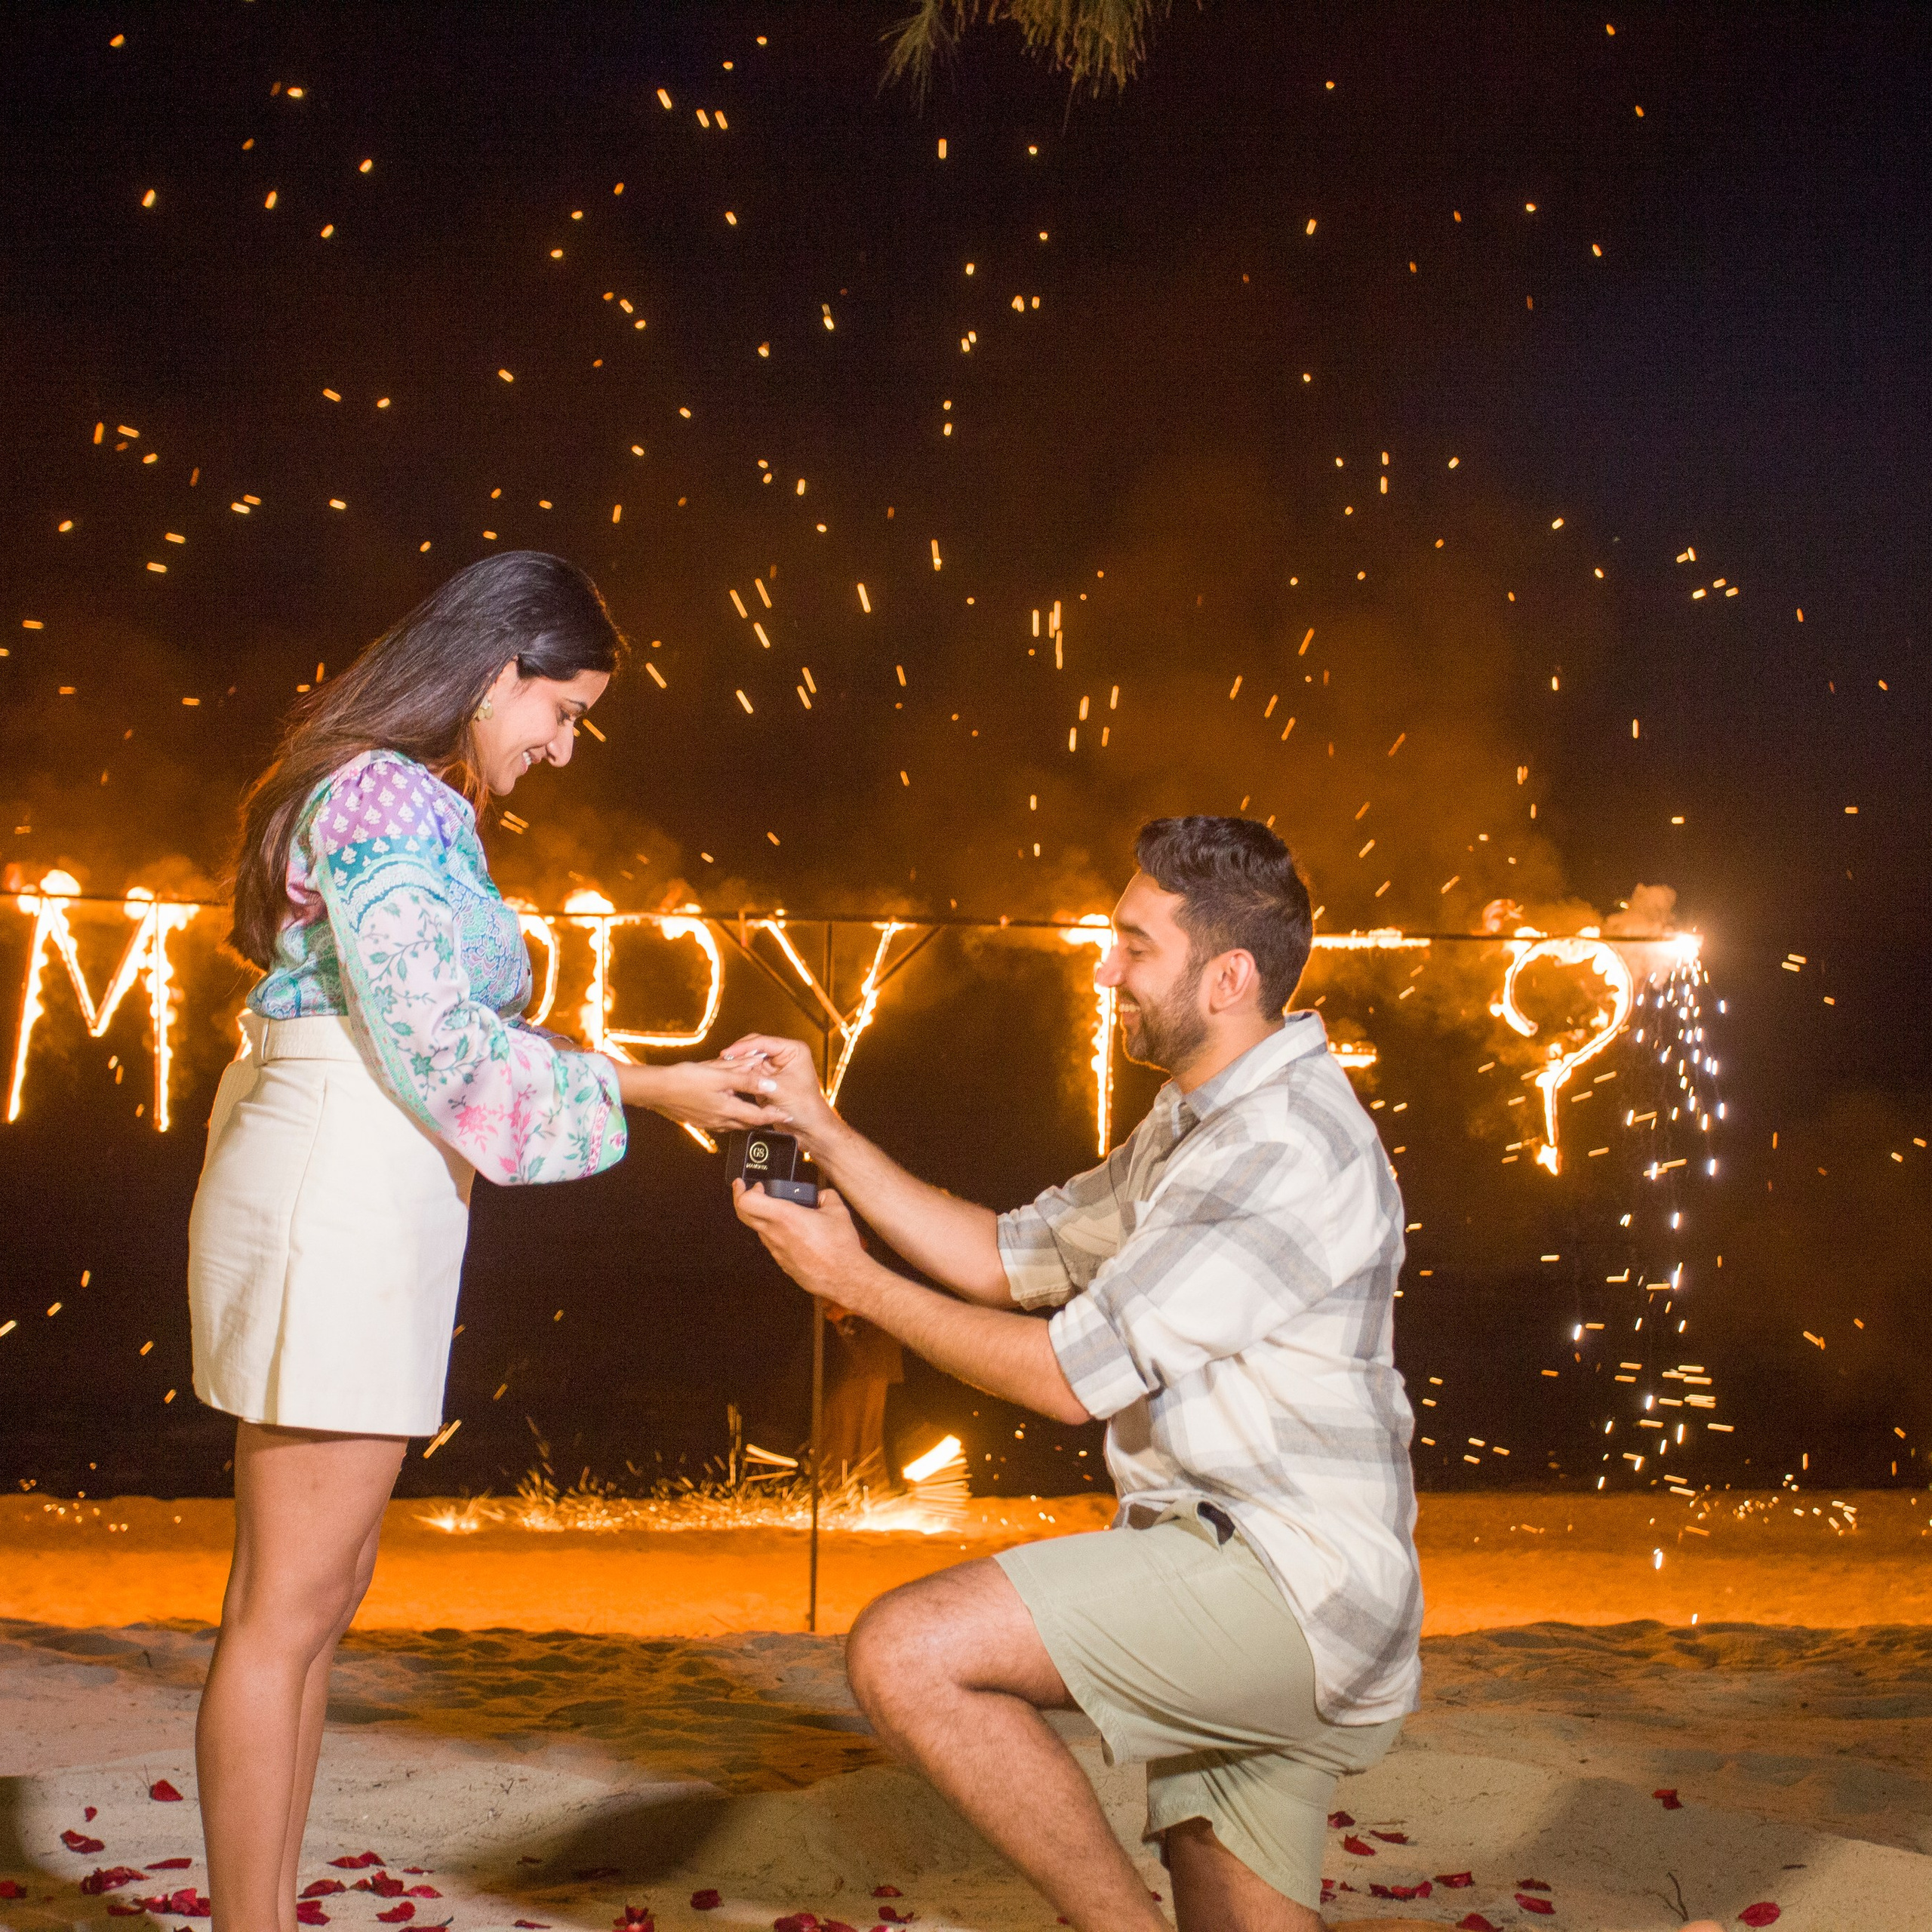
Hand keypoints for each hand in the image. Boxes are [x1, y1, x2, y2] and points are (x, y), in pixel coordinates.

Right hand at [615, 1055, 787, 1133]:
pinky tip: (727, 1106)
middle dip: (761, 1118)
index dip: (774, 1116)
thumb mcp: (718, 1075)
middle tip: (775, 1114)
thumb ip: (746, 1078)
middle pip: (746, 1122)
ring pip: (733, 1121)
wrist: (655, 1090)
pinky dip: (729, 1114)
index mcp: (727, 1109)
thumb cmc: (685, 1079)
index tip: (787, 1116)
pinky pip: (720, 1119)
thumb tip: (768, 1082)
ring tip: (755, 1110)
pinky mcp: (698, 1119)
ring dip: (745, 1116)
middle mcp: (719, 1120)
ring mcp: (707, 1122)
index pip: (757, 1117)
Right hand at [721, 1033, 842, 1149]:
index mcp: (794, 1050)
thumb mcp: (780, 1090)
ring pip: (751, 1061)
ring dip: (738, 1065)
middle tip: (722, 1060)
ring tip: (722, 1068)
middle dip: (739, 1054)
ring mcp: (775, 1067)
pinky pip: (751, 1073)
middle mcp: (785, 1055)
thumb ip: (759, 1081)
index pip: (764, 1042)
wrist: (810, 1127)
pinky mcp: (768, 1079)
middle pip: (756, 1048)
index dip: (744, 1047)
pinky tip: (730, 1077)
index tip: (728, 1052)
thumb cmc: (806, 1107)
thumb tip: (739, 1073)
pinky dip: (741, 1075)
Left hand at [734, 1182, 870, 1304]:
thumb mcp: (837, 1210)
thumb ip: (825, 1196)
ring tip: (781, 1211)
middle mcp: (776, 1234)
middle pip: (744, 1215)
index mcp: (785, 1217)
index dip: (744, 1190)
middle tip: (750, 1191)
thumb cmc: (840, 1247)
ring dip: (763, 1217)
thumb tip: (820, 1195)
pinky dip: (776, 1233)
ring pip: (759, 1229)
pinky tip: (792, 1231)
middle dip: (742, 1199)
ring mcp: (777, 1250)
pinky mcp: (782, 1262)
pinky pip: (772, 1243)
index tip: (752, 1185)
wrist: (844, 1277)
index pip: (747, 1202)